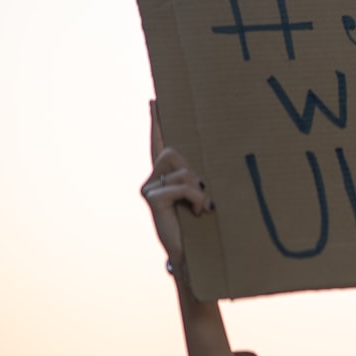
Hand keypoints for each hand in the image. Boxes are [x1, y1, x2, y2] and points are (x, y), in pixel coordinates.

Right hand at [141, 100, 214, 265]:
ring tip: (202, 207)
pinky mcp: (152, 198)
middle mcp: (152, 180)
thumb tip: (206, 170)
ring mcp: (150, 189)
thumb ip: (197, 178)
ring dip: (198, 189)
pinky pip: (182, 186)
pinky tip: (197, 213)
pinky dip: (196, 198)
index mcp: (164, 177)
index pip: (158, 143)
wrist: (193, 254)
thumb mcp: (200, 195)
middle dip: (192, 172)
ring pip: (182, 170)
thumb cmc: (201, 224)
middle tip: (201, 196)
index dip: (156, 122)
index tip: (154, 101)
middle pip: (172, 152)